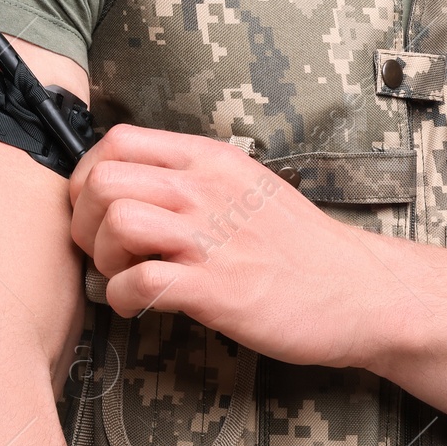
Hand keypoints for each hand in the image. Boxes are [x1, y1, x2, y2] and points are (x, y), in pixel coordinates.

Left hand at [67, 124, 376, 368]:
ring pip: (116, 222)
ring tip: (124, 277)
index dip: (88, 177)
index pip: (118, 141)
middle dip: (85, 221)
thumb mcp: (249, 186)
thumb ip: (195, 180)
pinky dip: (123, 298)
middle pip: (104, 180)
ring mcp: (213, 237)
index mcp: (212, 160)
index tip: (97, 211)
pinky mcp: (217, 288)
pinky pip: (140, 282)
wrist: (361, 291)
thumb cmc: (302, 248)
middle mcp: (208, 189)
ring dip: (103, 258)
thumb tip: (134, 189)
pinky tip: (140, 305)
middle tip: (104, 252)